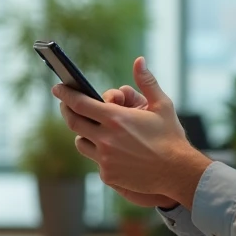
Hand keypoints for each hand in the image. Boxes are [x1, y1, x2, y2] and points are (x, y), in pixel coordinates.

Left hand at [55, 57, 209, 207]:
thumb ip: (147, 81)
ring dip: (82, 133)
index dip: (65, 94)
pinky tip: (108, 149)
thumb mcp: (162, 105)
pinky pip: (94, 160)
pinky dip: (98, 152)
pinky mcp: (108, 175)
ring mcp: (104, 159)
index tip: (58, 88)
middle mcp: (105, 139)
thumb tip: (139, 61)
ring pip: (81, 142)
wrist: (177, 172)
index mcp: (115, 119)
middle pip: (73, 122)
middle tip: (66, 104)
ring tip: (88, 127)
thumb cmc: (171, 137)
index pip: (80, 103)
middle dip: (66, 110)